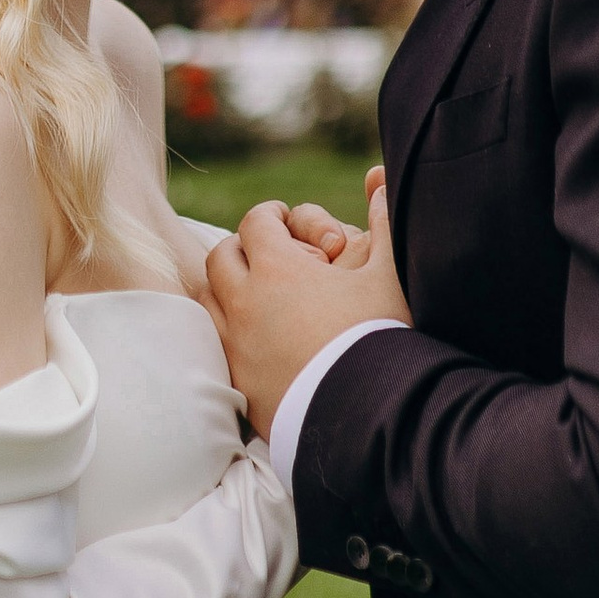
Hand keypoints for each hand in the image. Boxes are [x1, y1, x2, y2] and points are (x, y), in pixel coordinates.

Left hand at [205, 170, 406, 436]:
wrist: (371, 416)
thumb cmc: (380, 337)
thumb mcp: (389, 275)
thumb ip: (384, 222)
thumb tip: (380, 181)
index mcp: (278, 269)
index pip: (255, 223)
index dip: (270, 214)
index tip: (281, 217)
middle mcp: (246, 303)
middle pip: (221, 258)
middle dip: (241, 248)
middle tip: (266, 254)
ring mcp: (237, 346)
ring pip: (209, 302)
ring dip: (227, 290)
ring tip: (257, 294)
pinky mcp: (239, 385)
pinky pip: (217, 346)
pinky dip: (229, 331)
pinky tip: (257, 337)